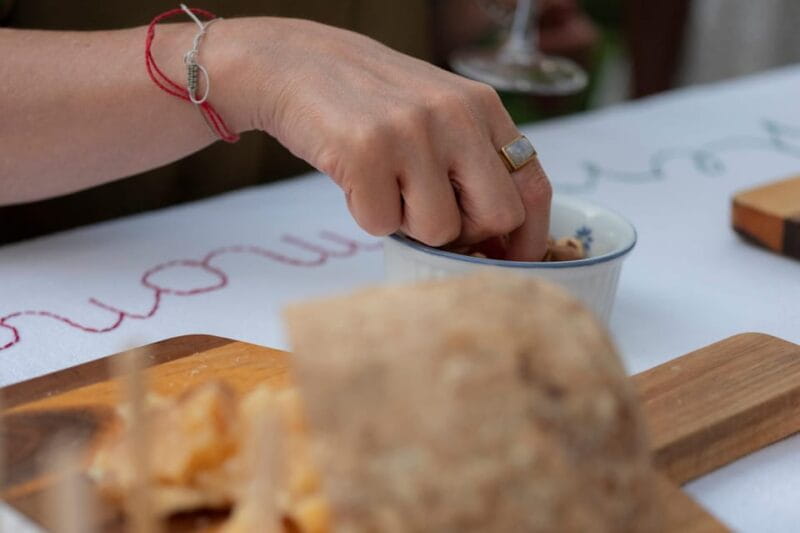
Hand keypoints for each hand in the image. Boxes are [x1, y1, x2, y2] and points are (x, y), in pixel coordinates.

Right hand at [217, 18, 551, 259]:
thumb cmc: (371, 101)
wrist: (297, 65)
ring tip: (386, 185)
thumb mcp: (438, 111)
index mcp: (482, 106)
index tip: (511, 259)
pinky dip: (368, 216)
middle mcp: (455, 116)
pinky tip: (357, 180)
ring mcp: (411, 133)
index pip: (533, 185)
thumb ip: (473, 160)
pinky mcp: (365, 153)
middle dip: (466, 235)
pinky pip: (383, 226)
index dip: (528, 235)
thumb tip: (501, 238)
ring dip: (409, 224)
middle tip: (430, 217)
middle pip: (497, 217)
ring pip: (439, 231)